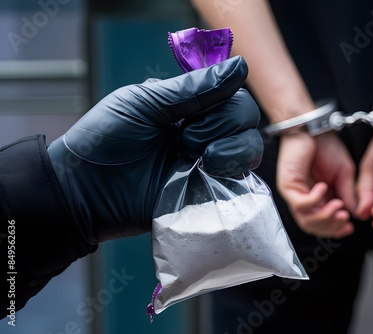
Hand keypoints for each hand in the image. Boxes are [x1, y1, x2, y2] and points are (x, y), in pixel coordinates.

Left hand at [47, 56, 262, 242]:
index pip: (231, 92)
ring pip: (251, 146)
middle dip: (220, 123)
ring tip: (193, 158)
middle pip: (247, 116)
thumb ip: (193, 88)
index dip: (224, 97)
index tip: (196, 109)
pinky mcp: (211, 192)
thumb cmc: (105, 140)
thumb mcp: (144, 103)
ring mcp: (210, 163)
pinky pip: (242, 179)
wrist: (86, 192)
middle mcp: (206, 132)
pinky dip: (231, 171)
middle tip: (184, 139)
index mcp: (189, 106)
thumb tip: (240, 66)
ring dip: (228, 148)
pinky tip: (205, 172)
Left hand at [277, 131, 356, 237]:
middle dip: (331, 227)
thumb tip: (357, 214)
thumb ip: (348, 194)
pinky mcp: (287, 186)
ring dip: (324, 218)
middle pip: (314, 226)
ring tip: (338, 207)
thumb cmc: (326, 147)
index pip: (323, 224)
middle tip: (345, 218)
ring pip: (305, 220)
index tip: (350, 227)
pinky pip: (300, 203)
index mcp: (318, 199)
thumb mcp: (345, 174)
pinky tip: (323, 188)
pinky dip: (315, 200)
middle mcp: (305, 199)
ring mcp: (294, 194)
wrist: (313, 129)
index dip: (336, 230)